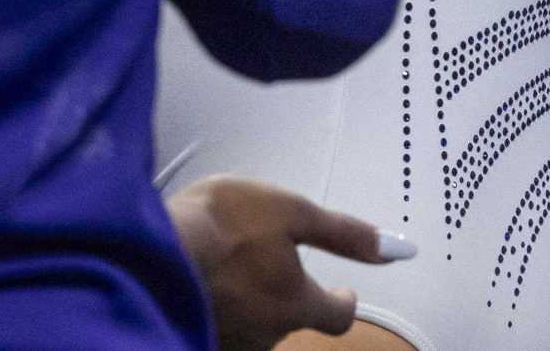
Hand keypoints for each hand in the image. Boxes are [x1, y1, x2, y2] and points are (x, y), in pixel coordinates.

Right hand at [165, 175, 412, 350]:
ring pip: (252, 329)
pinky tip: (204, 289)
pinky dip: (219, 311)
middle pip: (291, 323)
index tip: (343, 291)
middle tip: (269, 265)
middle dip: (286, 298)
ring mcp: (229, 343)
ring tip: (232, 276)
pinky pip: (219, 328)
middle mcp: (266, 336)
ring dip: (250, 307)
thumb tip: (399, 249)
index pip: (338, 318)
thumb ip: (343, 233)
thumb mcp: (291, 211)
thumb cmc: (223, 225)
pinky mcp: (196, 337)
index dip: (343, 302)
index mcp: (297, 304)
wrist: (150, 250)